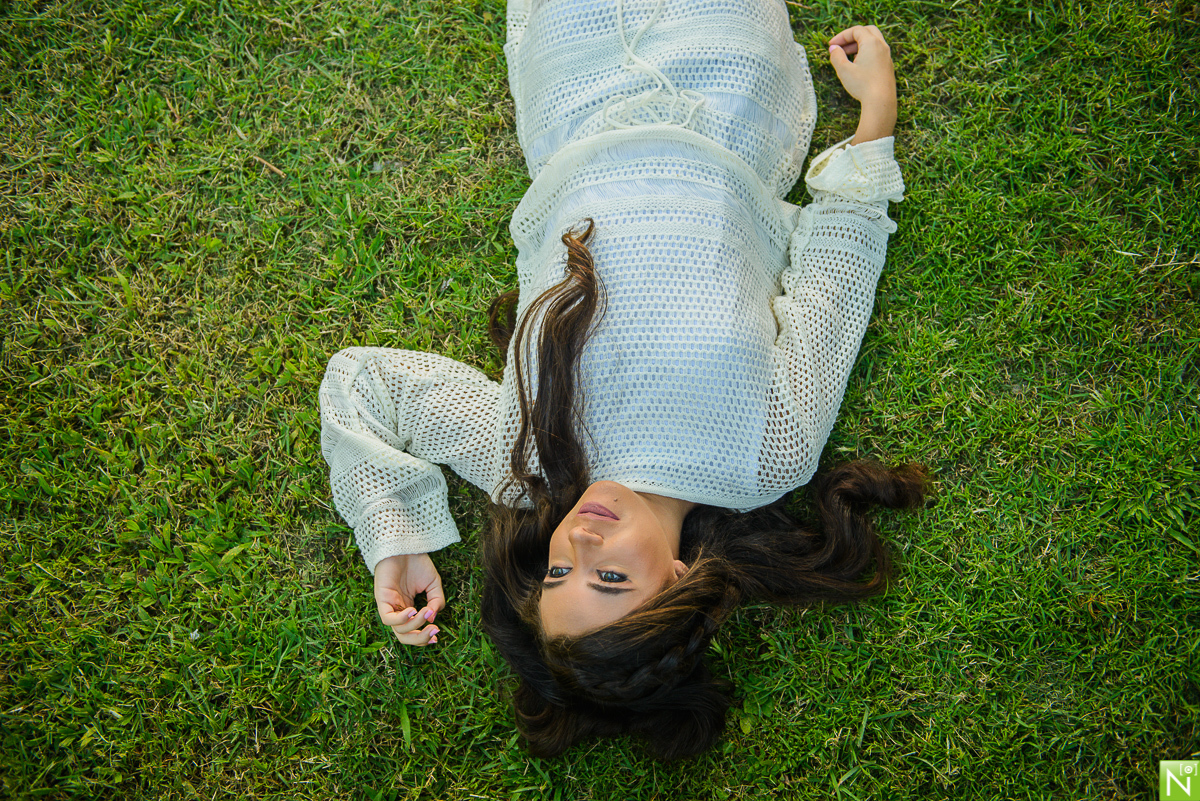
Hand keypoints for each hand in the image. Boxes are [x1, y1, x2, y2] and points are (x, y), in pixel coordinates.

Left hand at [374, 554, 445, 645]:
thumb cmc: (417, 562)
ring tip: (426, 612)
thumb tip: (432, 619)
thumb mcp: (433, 584)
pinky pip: (388, 618)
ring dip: (415, 626)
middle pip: (403, 637)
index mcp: (408, 608)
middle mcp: (397, 610)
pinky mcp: (382, 598)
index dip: (423, 639)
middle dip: (420, 639)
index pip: (412, 632)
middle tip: (434, 632)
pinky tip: (413, 611)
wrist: (405, 544)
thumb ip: (436, 602)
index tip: (437, 635)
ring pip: (398, 630)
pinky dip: (401, 619)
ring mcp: (389, 605)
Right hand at [827, 25, 897, 143]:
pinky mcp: (888, 66)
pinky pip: (877, 52)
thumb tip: (833, 49)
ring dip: (859, 45)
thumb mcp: (844, 70)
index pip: (856, 30)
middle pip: (867, 31)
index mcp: (871, 43)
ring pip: (873, 42)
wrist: (881, 102)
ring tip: (847, 57)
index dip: (842, 36)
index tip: (831, 45)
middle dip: (852, 37)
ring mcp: (887, 56)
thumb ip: (836, 56)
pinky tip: (858, 66)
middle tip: (841, 47)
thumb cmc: (862, 85)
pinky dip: (866, 52)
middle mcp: (882, 46)